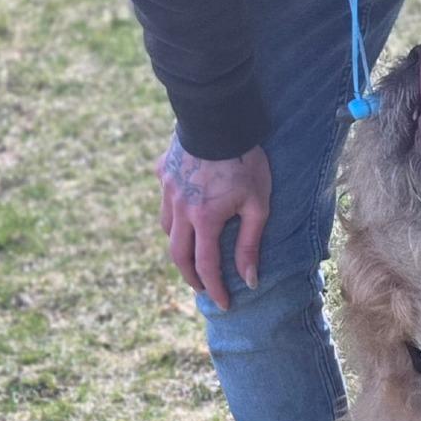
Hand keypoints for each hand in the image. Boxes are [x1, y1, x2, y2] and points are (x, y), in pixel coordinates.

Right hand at [155, 134, 270, 309]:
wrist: (219, 117)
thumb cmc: (246, 160)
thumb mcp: (258, 204)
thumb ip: (250, 243)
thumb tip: (250, 279)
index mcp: (204, 219)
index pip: (205, 266)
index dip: (214, 288)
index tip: (224, 303)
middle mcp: (179, 208)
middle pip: (178, 254)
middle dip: (191, 276)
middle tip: (203, 287)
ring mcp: (166, 189)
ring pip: (167, 229)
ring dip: (180, 247)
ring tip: (194, 255)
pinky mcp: (162, 170)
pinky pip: (165, 200)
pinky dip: (174, 214)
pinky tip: (185, 213)